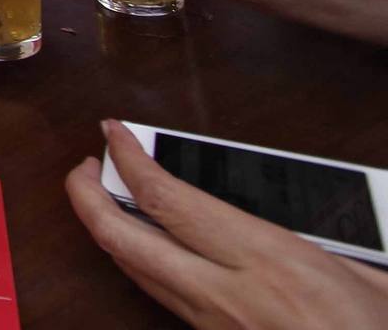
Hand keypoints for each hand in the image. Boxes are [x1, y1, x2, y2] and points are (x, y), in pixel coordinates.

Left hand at [69, 121, 387, 327]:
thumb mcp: (368, 276)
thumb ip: (319, 237)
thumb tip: (295, 207)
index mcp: (269, 261)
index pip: (167, 200)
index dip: (128, 160)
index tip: (114, 133)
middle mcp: (228, 294)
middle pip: (122, 238)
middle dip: (85, 196)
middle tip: (83, 168)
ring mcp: (212, 326)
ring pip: (134, 272)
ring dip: (109, 231)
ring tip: (106, 198)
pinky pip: (162, 300)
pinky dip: (144, 267)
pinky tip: (149, 249)